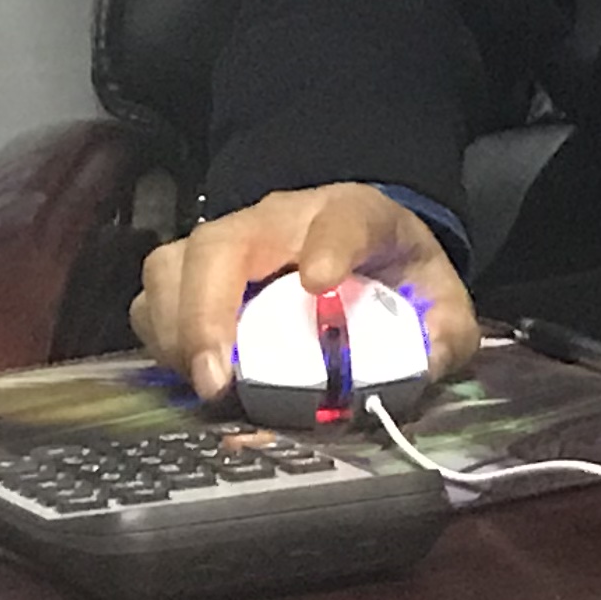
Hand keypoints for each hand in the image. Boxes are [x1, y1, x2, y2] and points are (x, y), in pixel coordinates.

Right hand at [129, 183, 481, 405]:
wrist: (362, 245)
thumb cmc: (393, 270)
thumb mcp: (438, 296)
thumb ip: (446, 331)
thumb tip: (429, 363)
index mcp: (353, 215)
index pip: (344, 219)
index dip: (329, 245)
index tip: (318, 281)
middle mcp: (280, 218)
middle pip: (223, 242)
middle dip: (209, 311)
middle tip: (219, 380)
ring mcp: (229, 243)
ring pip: (173, 266)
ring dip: (177, 330)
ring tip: (206, 384)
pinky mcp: (195, 274)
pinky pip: (154, 300)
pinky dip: (163, 340)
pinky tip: (191, 375)